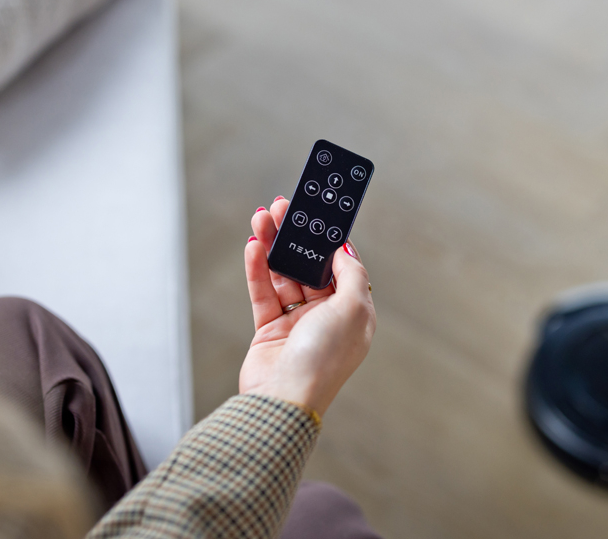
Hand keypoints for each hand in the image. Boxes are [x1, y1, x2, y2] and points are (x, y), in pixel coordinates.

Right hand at [240, 197, 375, 416]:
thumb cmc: (323, 359)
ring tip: (261, 217)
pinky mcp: (269, 331)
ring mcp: (296, 324)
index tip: (318, 216)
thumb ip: (351, 274)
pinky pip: (263, 292)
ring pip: (283, 275)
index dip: (329, 241)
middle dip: (296, 236)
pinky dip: (257, 268)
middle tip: (282, 207)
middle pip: (309, 267)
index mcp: (353, 314)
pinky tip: (253, 245)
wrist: (283, 400)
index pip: (342, 267)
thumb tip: (345, 249)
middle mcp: (326, 317)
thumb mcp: (353, 310)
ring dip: (273, 246)